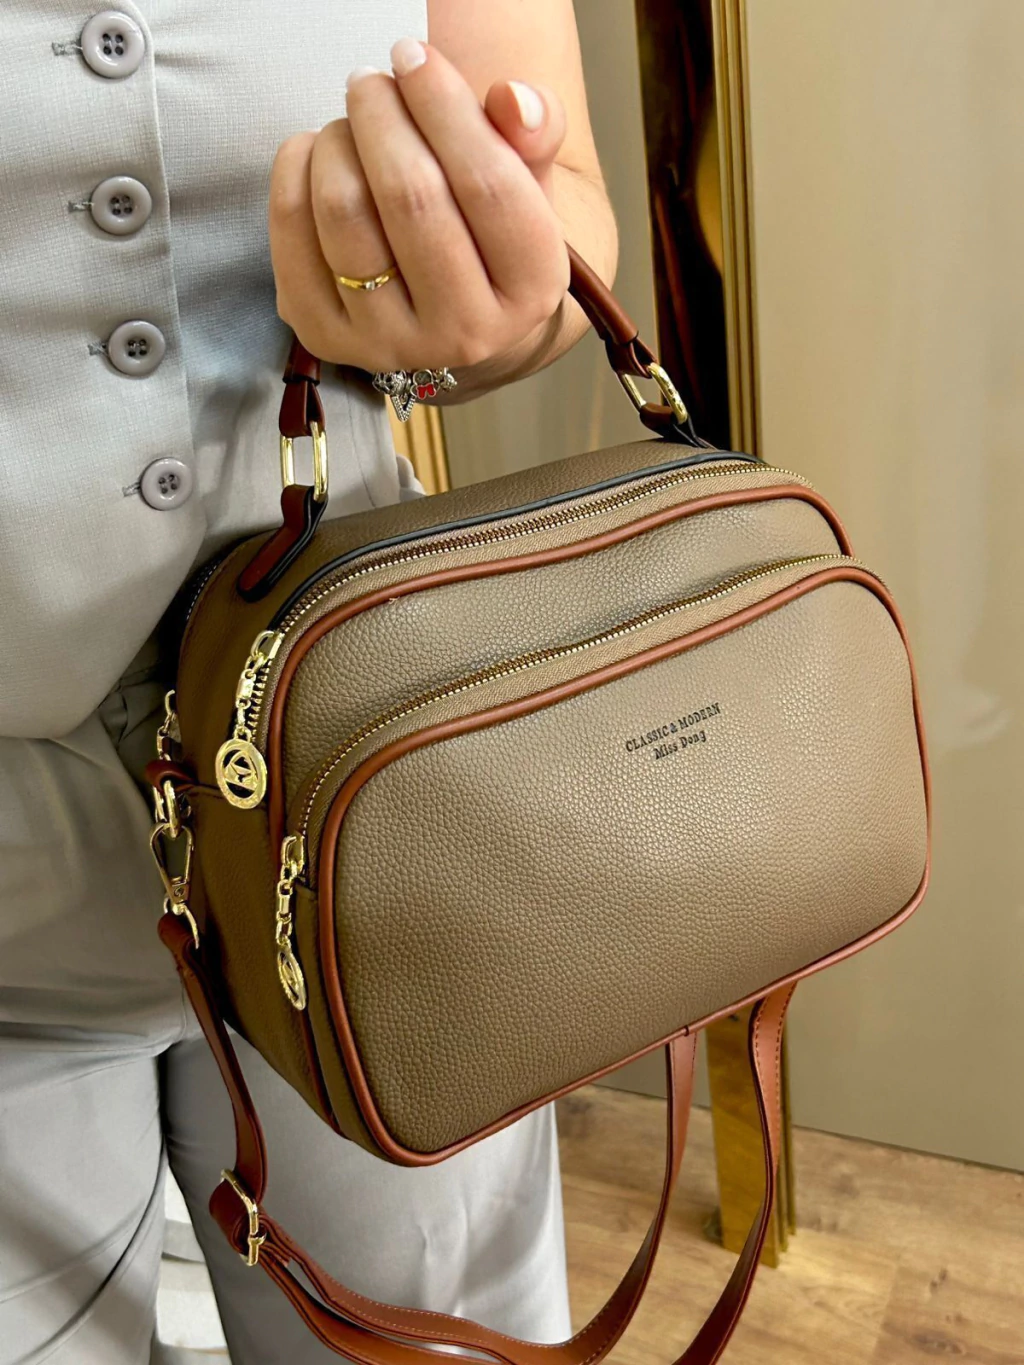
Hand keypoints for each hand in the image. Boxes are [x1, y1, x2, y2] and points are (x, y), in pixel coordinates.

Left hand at [269, 39, 571, 378]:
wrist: (453, 301)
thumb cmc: (489, 224)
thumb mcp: (530, 178)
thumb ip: (533, 134)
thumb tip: (512, 101)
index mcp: (533, 289)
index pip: (488, 185)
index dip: (444, 106)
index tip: (413, 57)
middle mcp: (467, 333)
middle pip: (411, 198)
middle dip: (382, 115)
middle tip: (372, 81)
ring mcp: (393, 344)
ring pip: (345, 213)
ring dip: (339, 140)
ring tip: (353, 120)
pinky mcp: (326, 337)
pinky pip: (292, 233)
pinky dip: (296, 170)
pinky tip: (318, 153)